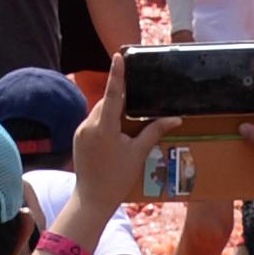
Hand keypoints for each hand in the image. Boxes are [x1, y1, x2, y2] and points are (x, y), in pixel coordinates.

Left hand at [71, 56, 175, 219]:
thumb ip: (154, 131)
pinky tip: (116, 131)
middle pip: (106, 102)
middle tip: (136, 95)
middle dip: (120, 98)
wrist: (93, 198)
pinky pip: (93, 121)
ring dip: (112, 110)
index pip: (112, 94)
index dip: (117, 74)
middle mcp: (89, 125)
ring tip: (128, 118)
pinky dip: (105, 121)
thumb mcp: (138, 153)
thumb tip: (175, 118)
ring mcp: (81, 131)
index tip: (118, 56)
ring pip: (99, 111)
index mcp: (104, 127)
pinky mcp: (78, 137)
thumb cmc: (118, 177)